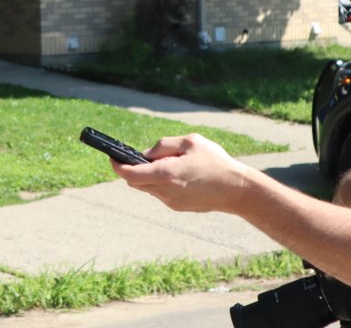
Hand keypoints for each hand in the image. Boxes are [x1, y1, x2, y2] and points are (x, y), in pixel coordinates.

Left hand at [111, 134, 252, 213]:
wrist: (239, 190)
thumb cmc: (216, 162)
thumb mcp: (190, 142)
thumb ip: (163, 145)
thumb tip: (145, 154)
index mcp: (166, 174)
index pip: (129, 174)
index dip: (117, 165)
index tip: (112, 157)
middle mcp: (165, 191)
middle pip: (135, 182)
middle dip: (134, 169)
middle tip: (142, 156)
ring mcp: (171, 202)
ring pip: (148, 187)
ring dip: (150, 176)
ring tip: (171, 163)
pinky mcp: (178, 207)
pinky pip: (161, 193)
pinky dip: (162, 182)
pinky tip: (179, 174)